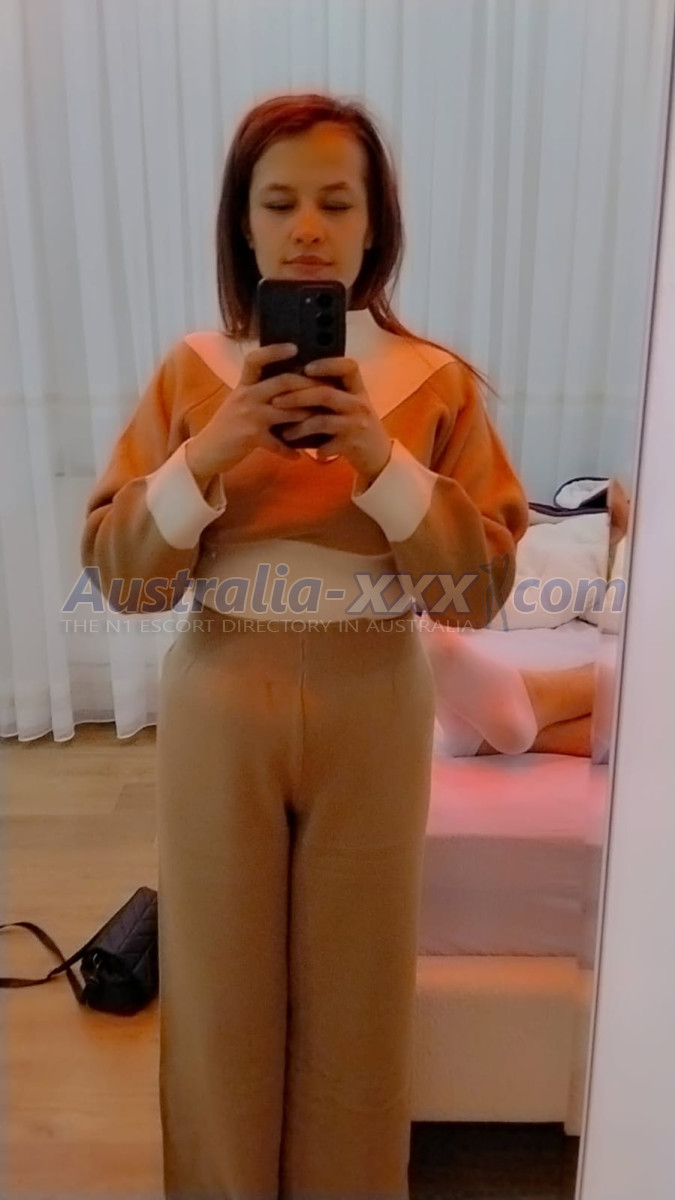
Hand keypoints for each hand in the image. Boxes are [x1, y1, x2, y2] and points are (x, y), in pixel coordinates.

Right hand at [186, 343, 320, 476]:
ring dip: (308, 416)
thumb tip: (288, 383)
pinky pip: (277, 443)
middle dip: (308, 385)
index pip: (256, 359)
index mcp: (244, 385)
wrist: (206, 451)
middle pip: (282, 382)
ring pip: (286, 411)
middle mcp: (246, 396)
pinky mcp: (251, 437)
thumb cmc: (227, 426)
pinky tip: (300, 456)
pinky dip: (289, 451)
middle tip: (328, 388)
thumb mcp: (239, 402)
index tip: (295, 347)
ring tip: (324, 420)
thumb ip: (259, 392)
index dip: (275, 351)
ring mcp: (249, 416)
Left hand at [271, 356, 393, 484]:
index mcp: (358, 390)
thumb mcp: (351, 405)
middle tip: (275, 401)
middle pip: (325, 394)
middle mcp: (360, 404)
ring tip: (284, 433)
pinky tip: (303, 451)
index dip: (327, 364)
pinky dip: (313, 448)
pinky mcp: (353, 445)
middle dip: (297, 397)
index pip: (348, 367)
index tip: (306, 368)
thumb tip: (296, 380)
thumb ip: (333, 392)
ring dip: (299, 427)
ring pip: (322, 421)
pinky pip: (326, 445)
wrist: (378, 456)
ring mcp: (357, 425)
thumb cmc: (357, 426)